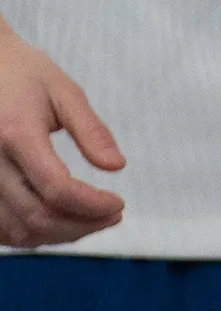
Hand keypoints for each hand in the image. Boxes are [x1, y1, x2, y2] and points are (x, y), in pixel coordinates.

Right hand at [0, 21, 122, 247]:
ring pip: (17, 230)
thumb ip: (91, 131)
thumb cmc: (24, 75)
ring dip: (59, 235)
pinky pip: (0, 228)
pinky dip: (30, 234)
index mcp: (16, 134)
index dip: (93, 206)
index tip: (119, 203)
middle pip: (37, 217)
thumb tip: (118, 166)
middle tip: (113, 216)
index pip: (57, 189)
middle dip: (82, 225)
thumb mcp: (64, 92)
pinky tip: (59, 221)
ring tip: (91, 220)